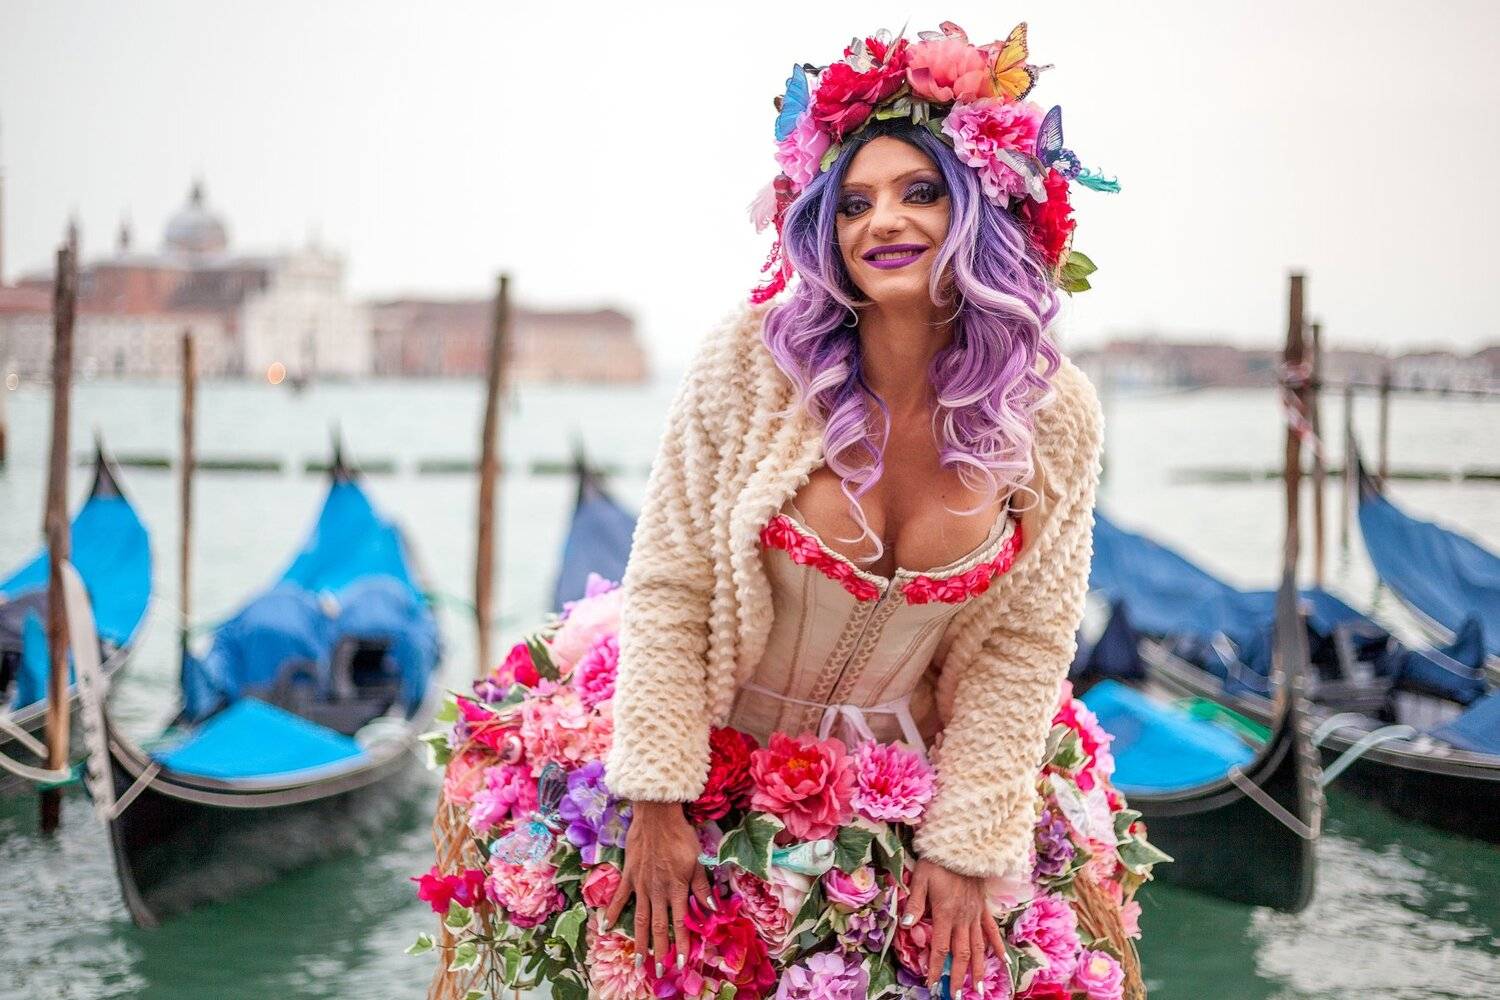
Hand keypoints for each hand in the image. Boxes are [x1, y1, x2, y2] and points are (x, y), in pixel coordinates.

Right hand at [602, 800, 714, 974]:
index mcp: (676, 888)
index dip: (682, 944)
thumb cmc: (680, 835)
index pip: (680, 923)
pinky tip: (605, 928)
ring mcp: (641, 885)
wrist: (656, 816)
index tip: (682, 963)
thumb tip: (712, 907)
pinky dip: (611, 913)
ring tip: (639, 960)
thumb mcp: (696, 860)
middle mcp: (657, 891)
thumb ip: (701, 886)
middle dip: (660, 950)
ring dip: (639, 941)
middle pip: (658, 926)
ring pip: (639, 918)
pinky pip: (619, 897)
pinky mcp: (629, 876)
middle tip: (661, 970)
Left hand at [902, 858, 1005, 998]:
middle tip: (956, 995)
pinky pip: (991, 930)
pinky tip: (1002, 961)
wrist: (962, 845)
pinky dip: (997, 946)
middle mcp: (963, 918)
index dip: (935, 967)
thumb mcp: (920, 877)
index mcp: (945, 913)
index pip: (939, 948)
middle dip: (958, 976)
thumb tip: (907, 925)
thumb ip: (915, 903)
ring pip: (978, 948)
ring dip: (978, 969)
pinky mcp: (983, 908)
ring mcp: (975, 914)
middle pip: (961, 954)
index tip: (932, 983)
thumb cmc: (938, 860)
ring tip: (978, 988)